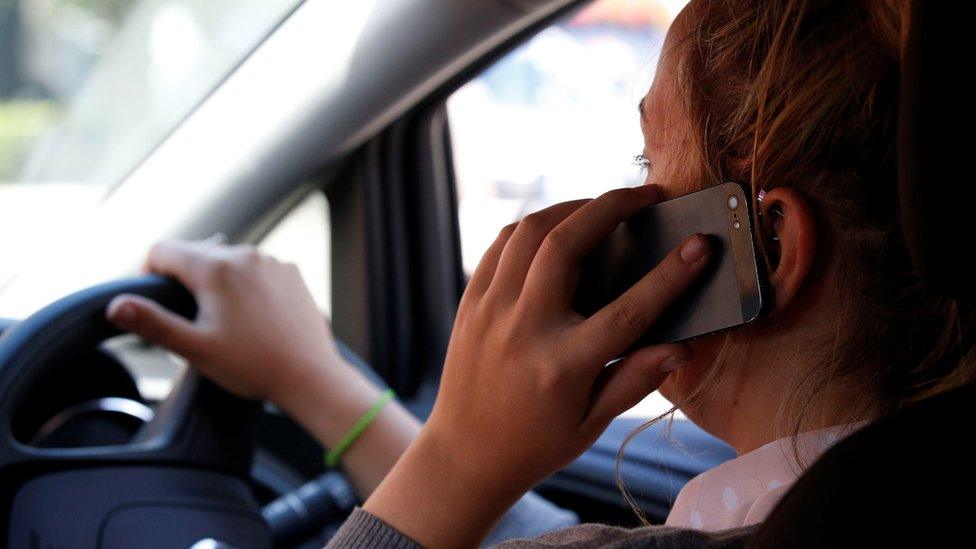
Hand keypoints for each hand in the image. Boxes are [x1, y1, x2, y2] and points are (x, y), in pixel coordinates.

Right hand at [105, 241, 347, 403]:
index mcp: (216, 268)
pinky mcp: (291, 274)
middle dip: (182, 279)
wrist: (310, 376)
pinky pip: (255, 270)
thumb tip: (118, 306)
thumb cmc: (253, 365)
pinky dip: (244, 286)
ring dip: (215, 282)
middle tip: (185, 318)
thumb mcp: (195, 348)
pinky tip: (249, 317)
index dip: (147, 272)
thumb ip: (153, 323)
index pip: (163, 250)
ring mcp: (272, 263)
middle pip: (195, 253)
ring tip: (219, 321)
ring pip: (227, 262)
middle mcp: (245, 255)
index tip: (151, 300)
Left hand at [364, 185, 710, 547]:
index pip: (629, 310)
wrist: (463, 456)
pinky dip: (532, 226)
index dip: (671, 275)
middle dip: (612, 206)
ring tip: (602, 207)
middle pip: (567, 244)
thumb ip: (634, 381)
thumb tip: (680, 347)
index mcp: (562, 366)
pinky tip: (557, 227)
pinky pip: (500, 245)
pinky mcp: (470, 303)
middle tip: (646, 195)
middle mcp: (524, 329)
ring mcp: (491, 311)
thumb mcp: (591, 424)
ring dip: (570, 207)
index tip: (700, 245)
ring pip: (529, 233)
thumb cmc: (534, 445)